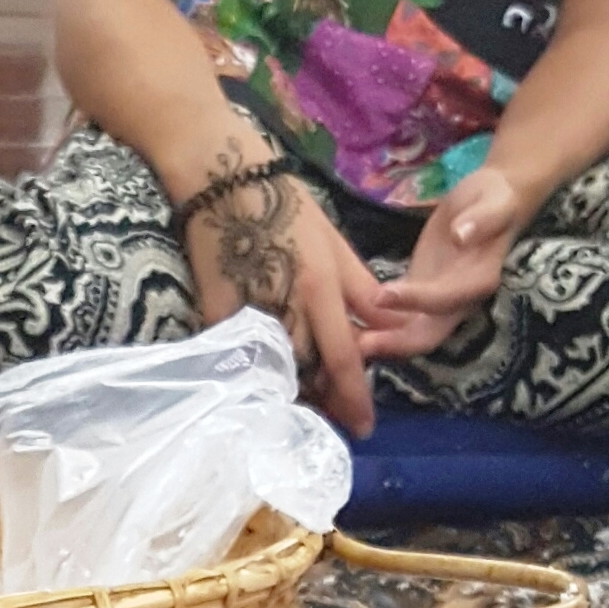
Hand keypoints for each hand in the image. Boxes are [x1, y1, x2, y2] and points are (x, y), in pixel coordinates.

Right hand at [183, 164, 387, 436]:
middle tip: (336, 419)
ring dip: (295, 389)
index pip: (343, 359)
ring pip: (277, 370)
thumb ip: (362, 290)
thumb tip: (391, 327)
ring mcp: (249, 314)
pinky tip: (267, 379)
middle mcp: (286, 308)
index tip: (364, 427)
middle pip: (309, 375)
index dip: (354, 398)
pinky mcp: (217, 315)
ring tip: (307, 402)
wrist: (221, 179)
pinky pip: (243, 356)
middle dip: (325, 402)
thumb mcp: (335, 243)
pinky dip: (258, 371)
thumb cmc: (285, 205)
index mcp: (320, 289)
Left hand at [356, 168, 523, 362]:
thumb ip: (482, 219)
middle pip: (428, 336)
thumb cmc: (494, 198)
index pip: (445, 299)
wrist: (489, 203)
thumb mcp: (493, 201)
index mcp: (479, 281)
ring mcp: (439, 306)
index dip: (415, 300)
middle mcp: (460, 303)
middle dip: (394, 344)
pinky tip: (346, 332)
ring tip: (344, 344)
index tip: (381, 294)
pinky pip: (398, 323)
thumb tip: (462, 235)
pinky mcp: (419, 299)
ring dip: (380, 344)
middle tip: (357, 345)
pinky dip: (375, 330)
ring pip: (410, 337)